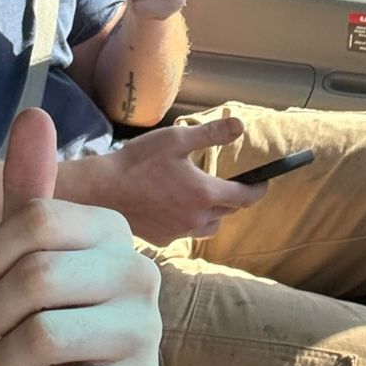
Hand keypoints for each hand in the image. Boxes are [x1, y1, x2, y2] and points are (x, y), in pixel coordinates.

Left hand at [0, 110, 162, 365]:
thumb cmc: (52, 312)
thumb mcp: (31, 247)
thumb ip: (30, 185)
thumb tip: (33, 113)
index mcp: (115, 231)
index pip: (34, 220)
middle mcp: (141, 275)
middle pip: (35, 278)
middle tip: (5, 326)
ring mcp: (146, 335)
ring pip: (42, 338)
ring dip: (10, 358)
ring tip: (24, 360)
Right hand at [84, 114, 265, 245]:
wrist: (101, 191)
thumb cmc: (137, 162)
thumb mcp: (176, 140)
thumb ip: (211, 134)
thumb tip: (241, 126)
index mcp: (204, 193)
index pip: (245, 197)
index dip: (258, 190)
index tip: (264, 182)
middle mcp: (197, 217)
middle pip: (228, 212)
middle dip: (233, 198)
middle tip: (229, 183)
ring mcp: (179, 231)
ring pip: (210, 226)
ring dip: (213, 213)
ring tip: (202, 197)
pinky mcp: (163, 239)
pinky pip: (186, 232)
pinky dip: (189, 221)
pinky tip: (175, 206)